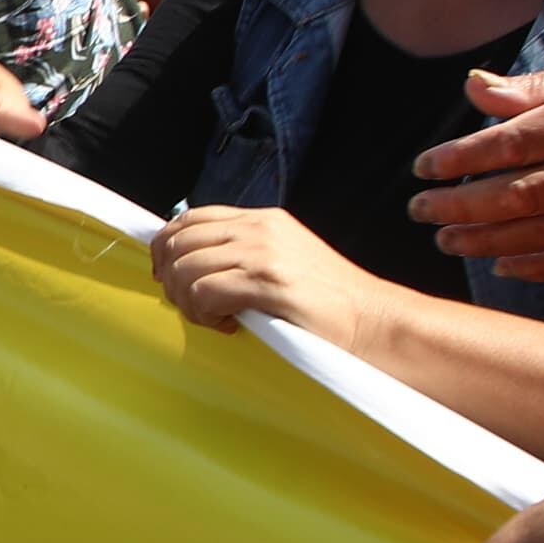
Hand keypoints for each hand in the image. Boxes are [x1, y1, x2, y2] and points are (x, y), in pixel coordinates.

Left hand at [150, 204, 383, 346]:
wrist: (376, 322)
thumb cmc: (331, 305)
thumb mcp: (284, 263)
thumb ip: (243, 256)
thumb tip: (192, 268)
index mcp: (263, 219)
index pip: (191, 217)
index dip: (167, 246)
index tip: (168, 276)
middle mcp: (260, 228)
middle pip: (179, 239)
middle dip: (171, 277)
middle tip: (190, 306)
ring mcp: (264, 252)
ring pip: (186, 266)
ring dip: (186, 300)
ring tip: (212, 318)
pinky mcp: (269, 281)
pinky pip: (204, 290)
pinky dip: (203, 313)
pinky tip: (228, 324)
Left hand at [405, 53, 543, 281]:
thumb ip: (536, 87)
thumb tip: (473, 89)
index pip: (516, 143)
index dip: (463, 158)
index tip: (424, 168)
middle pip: (522, 195)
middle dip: (461, 207)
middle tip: (420, 211)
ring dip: (487, 241)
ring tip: (447, 239)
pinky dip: (537, 266)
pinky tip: (501, 264)